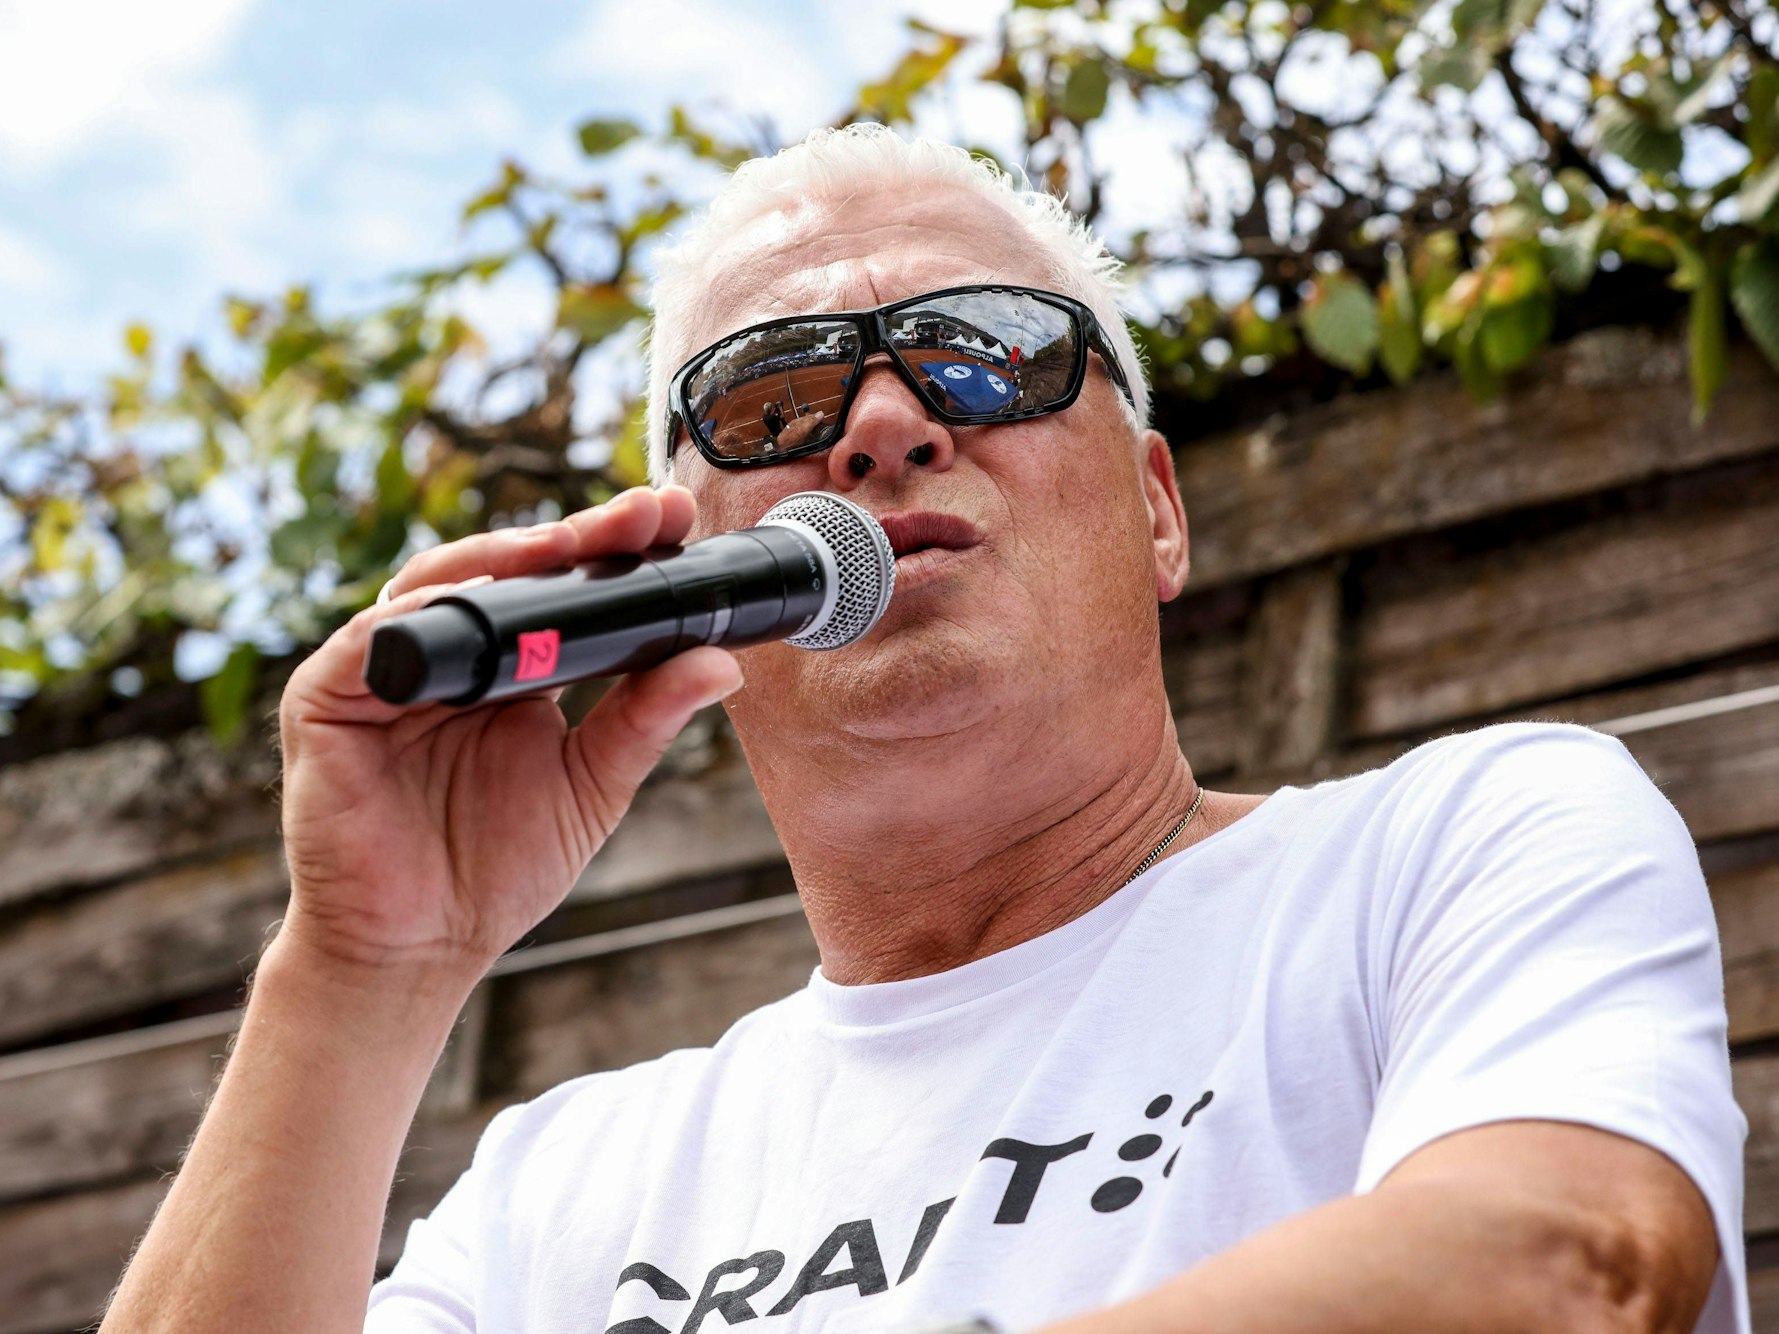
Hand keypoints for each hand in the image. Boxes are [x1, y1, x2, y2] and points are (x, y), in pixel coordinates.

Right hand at [275, 484, 743, 979]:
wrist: (420, 948)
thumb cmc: (495, 869)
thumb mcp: (592, 784)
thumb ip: (647, 719)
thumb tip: (721, 662)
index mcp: (510, 666)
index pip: (559, 586)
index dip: (610, 548)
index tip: (670, 519)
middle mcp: (448, 655)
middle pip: (503, 570)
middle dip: (571, 536)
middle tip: (636, 515)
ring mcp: (386, 672)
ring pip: (434, 585)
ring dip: (498, 560)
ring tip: (561, 548)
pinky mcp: (327, 703)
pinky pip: (367, 644)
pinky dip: (414, 621)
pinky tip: (467, 607)